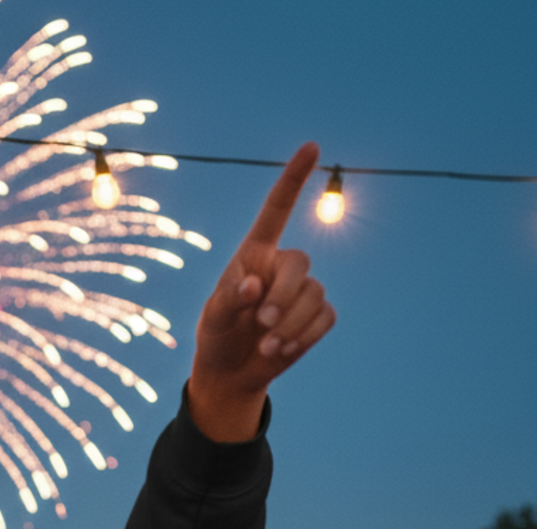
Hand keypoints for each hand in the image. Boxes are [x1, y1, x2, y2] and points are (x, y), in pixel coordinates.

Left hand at [188, 142, 335, 441]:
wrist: (230, 374)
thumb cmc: (216, 337)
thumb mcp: (212, 320)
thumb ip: (227, 300)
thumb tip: (253, 284)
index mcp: (255, 255)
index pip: (276, 211)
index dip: (293, 179)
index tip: (311, 147)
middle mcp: (282, 267)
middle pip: (301, 264)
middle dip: (284, 296)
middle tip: (262, 323)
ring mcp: (303, 291)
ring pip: (314, 297)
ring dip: (290, 326)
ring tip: (266, 348)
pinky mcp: (316, 317)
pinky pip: (325, 319)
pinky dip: (304, 338)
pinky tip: (282, 351)